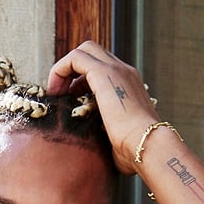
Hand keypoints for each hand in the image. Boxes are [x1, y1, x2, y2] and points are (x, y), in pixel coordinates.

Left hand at [47, 41, 159, 174]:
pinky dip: (60, 70)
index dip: (82, 81)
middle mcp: (125, 73)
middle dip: (72, 70)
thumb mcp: (119, 140)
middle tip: (61, 95)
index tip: (70, 102)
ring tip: (56, 94)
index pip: (102, 69)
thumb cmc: (135, 152)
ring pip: (84, 50)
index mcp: (130, 86)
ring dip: (65, 69)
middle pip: (93, 53)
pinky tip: (56, 92)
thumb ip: (108, 136)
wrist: (147, 146)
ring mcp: (116, 70)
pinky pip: (75, 57)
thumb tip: (98, 152)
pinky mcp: (104, 73)